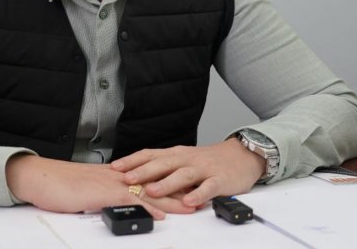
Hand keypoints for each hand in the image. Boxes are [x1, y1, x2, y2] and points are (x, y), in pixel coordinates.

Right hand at [5, 154, 194, 218]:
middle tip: (200, 195)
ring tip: (192, 207)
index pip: (148, 178)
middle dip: (179, 190)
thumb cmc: (60, 184)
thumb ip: (103, 192)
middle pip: (155, 182)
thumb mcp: (87, 188)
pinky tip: (163, 215)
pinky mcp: (105, 193)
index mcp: (114, 175)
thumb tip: (112, 201)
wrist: (43, 178)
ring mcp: (112, 184)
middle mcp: (118, 176)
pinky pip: (132, 200)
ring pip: (149, 191)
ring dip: (172, 200)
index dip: (169, 183)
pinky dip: (149, 208)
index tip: (187, 188)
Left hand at [110, 138, 265, 208]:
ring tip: (153, 191)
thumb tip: (136, 174)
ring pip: (183, 175)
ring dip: (167, 183)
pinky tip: (190, 201)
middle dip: (143, 171)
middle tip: (126, 179)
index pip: (150, 154)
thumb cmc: (208, 160)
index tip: (115, 167)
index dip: (132, 160)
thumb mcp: (183, 160)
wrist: (241, 156)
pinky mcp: (219, 180)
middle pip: (163, 163)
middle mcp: (187, 159)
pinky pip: (208, 187)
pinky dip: (199, 194)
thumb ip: (164, 167)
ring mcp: (203, 169)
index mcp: (176, 154)